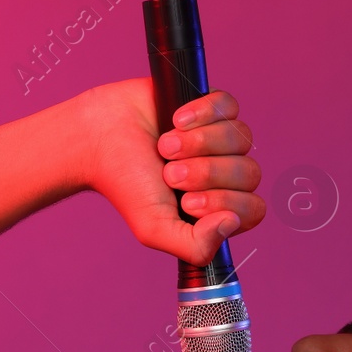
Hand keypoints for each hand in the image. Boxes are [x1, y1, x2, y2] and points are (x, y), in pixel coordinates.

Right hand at [78, 78, 263, 265]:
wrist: (99, 139)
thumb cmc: (126, 185)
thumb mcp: (155, 229)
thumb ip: (195, 246)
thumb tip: (231, 224)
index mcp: (218, 208)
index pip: (252, 210)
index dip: (225, 203)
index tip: (187, 201)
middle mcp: (225, 174)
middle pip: (249, 173)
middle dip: (206, 173)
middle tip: (169, 173)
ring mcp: (220, 138)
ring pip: (241, 138)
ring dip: (200, 142)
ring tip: (165, 145)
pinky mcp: (211, 107)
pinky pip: (229, 105)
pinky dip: (203, 112)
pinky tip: (175, 119)